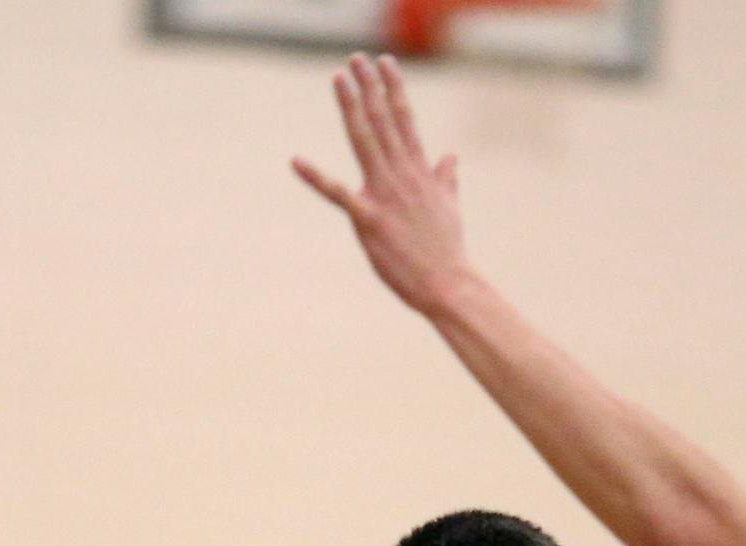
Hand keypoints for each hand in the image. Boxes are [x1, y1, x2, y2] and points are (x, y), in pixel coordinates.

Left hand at [293, 53, 470, 314]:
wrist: (449, 285)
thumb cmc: (447, 250)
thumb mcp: (449, 207)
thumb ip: (446, 179)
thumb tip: (451, 156)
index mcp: (419, 172)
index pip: (405, 120)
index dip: (393, 88)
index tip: (383, 62)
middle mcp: (403, 176)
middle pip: (382, 122)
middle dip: (368, 88)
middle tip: (354, 59)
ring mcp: (386, 196)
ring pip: (365, 142)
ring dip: (351, 108)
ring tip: (339, 80)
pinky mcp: (369, 221)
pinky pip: (338, 194)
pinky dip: (316, 177)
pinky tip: (295, 161)